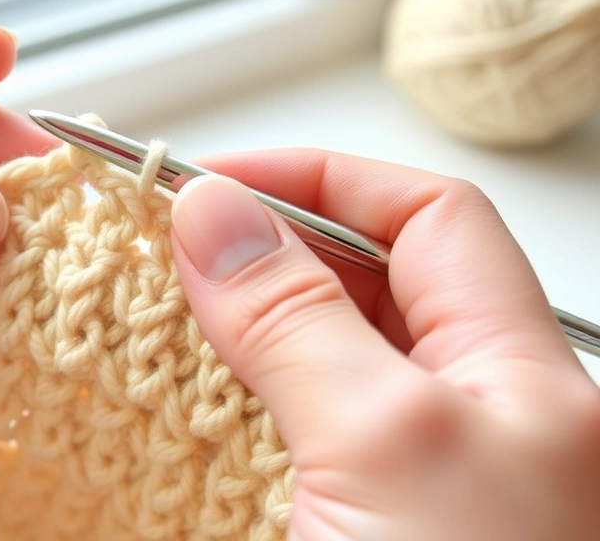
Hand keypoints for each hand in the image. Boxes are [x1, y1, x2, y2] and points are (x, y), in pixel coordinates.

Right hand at [170, 150, 599, 539]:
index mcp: (521, 374)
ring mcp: (416, 469)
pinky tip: (192, 399)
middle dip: (272, 245)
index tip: (214, 181)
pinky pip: (296, 429)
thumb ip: (299, 323)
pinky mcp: (360, 515)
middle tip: (173, 242)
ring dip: (245, 325)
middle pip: (374, 280)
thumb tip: (215, 213)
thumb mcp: (382, 445)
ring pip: (327, 356)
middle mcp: (478, 414)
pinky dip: (239, 400)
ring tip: (166, 312)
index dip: (319, 180)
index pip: (426, 218)